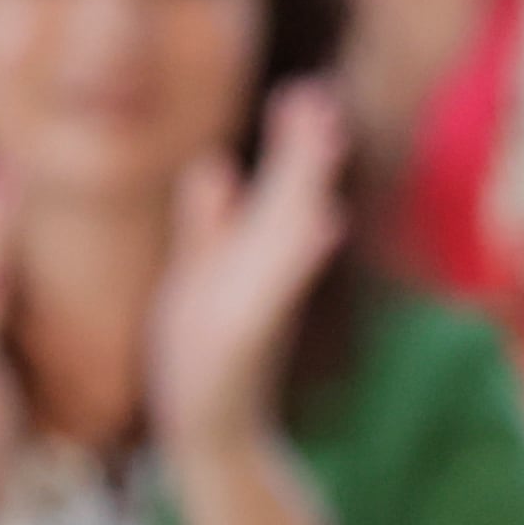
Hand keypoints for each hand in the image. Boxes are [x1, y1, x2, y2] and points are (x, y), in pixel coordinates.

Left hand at [145, 79, 355, 455]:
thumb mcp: (199, 276)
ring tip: (324, 142)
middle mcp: (266, 277)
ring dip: (308, 190)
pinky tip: (324, 225)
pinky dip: (298, 259)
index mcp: (254, 258)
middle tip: (321, 95)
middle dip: (305, 150)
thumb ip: (207, 223)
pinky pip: (273, 291)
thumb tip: (216, 163)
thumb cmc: (203, 361)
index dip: (292, 142)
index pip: (278, 188)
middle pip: (292, 201)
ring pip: (291, 238)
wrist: (208, 433)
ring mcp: (260, 309)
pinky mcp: (245, 341)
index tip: (304, 91)